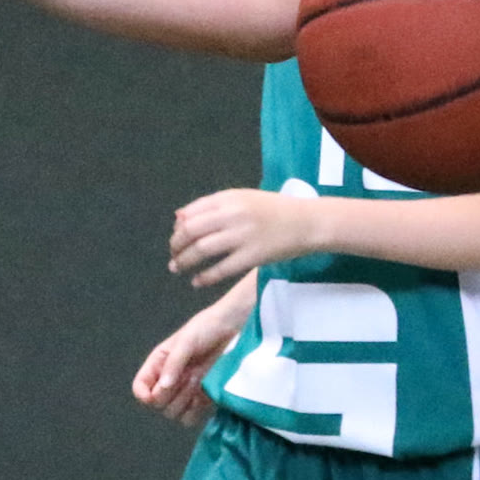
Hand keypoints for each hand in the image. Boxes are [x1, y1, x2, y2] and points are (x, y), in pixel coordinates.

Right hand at [134, 306, 242, 424]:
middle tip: (187, 377)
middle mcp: (168, 380)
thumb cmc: (208, 328)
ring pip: (172, 413)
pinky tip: (204, 395)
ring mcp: (185, 392)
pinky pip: (190, 418)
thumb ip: (173, 363)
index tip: (154, 395)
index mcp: (158, 364)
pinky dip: (195, 412)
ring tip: (197, 382)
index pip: (140, 387)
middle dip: (169, 395)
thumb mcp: (187, 341)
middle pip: (157, 404)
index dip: (143, 394)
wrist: (235, 329)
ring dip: (183, 402)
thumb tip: (163, 386)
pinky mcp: (202, 400)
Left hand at [169, 188, 321, 287]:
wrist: (307, 222)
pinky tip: (197, 281)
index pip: (191, 212)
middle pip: (192, 231)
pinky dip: (205, 277)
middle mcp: (233, 214)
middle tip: (173, 256)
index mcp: (229, 198)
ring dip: (184, 261)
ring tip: (178, 268)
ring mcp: (242, 236)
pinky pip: (221, 269)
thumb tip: (179, 217)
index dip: (178, 228)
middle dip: (176, 246)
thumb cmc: (274, 210)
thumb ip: (213, 206)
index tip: (175, 239)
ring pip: (202, 250)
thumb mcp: (243, 199)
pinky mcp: (252, 256)